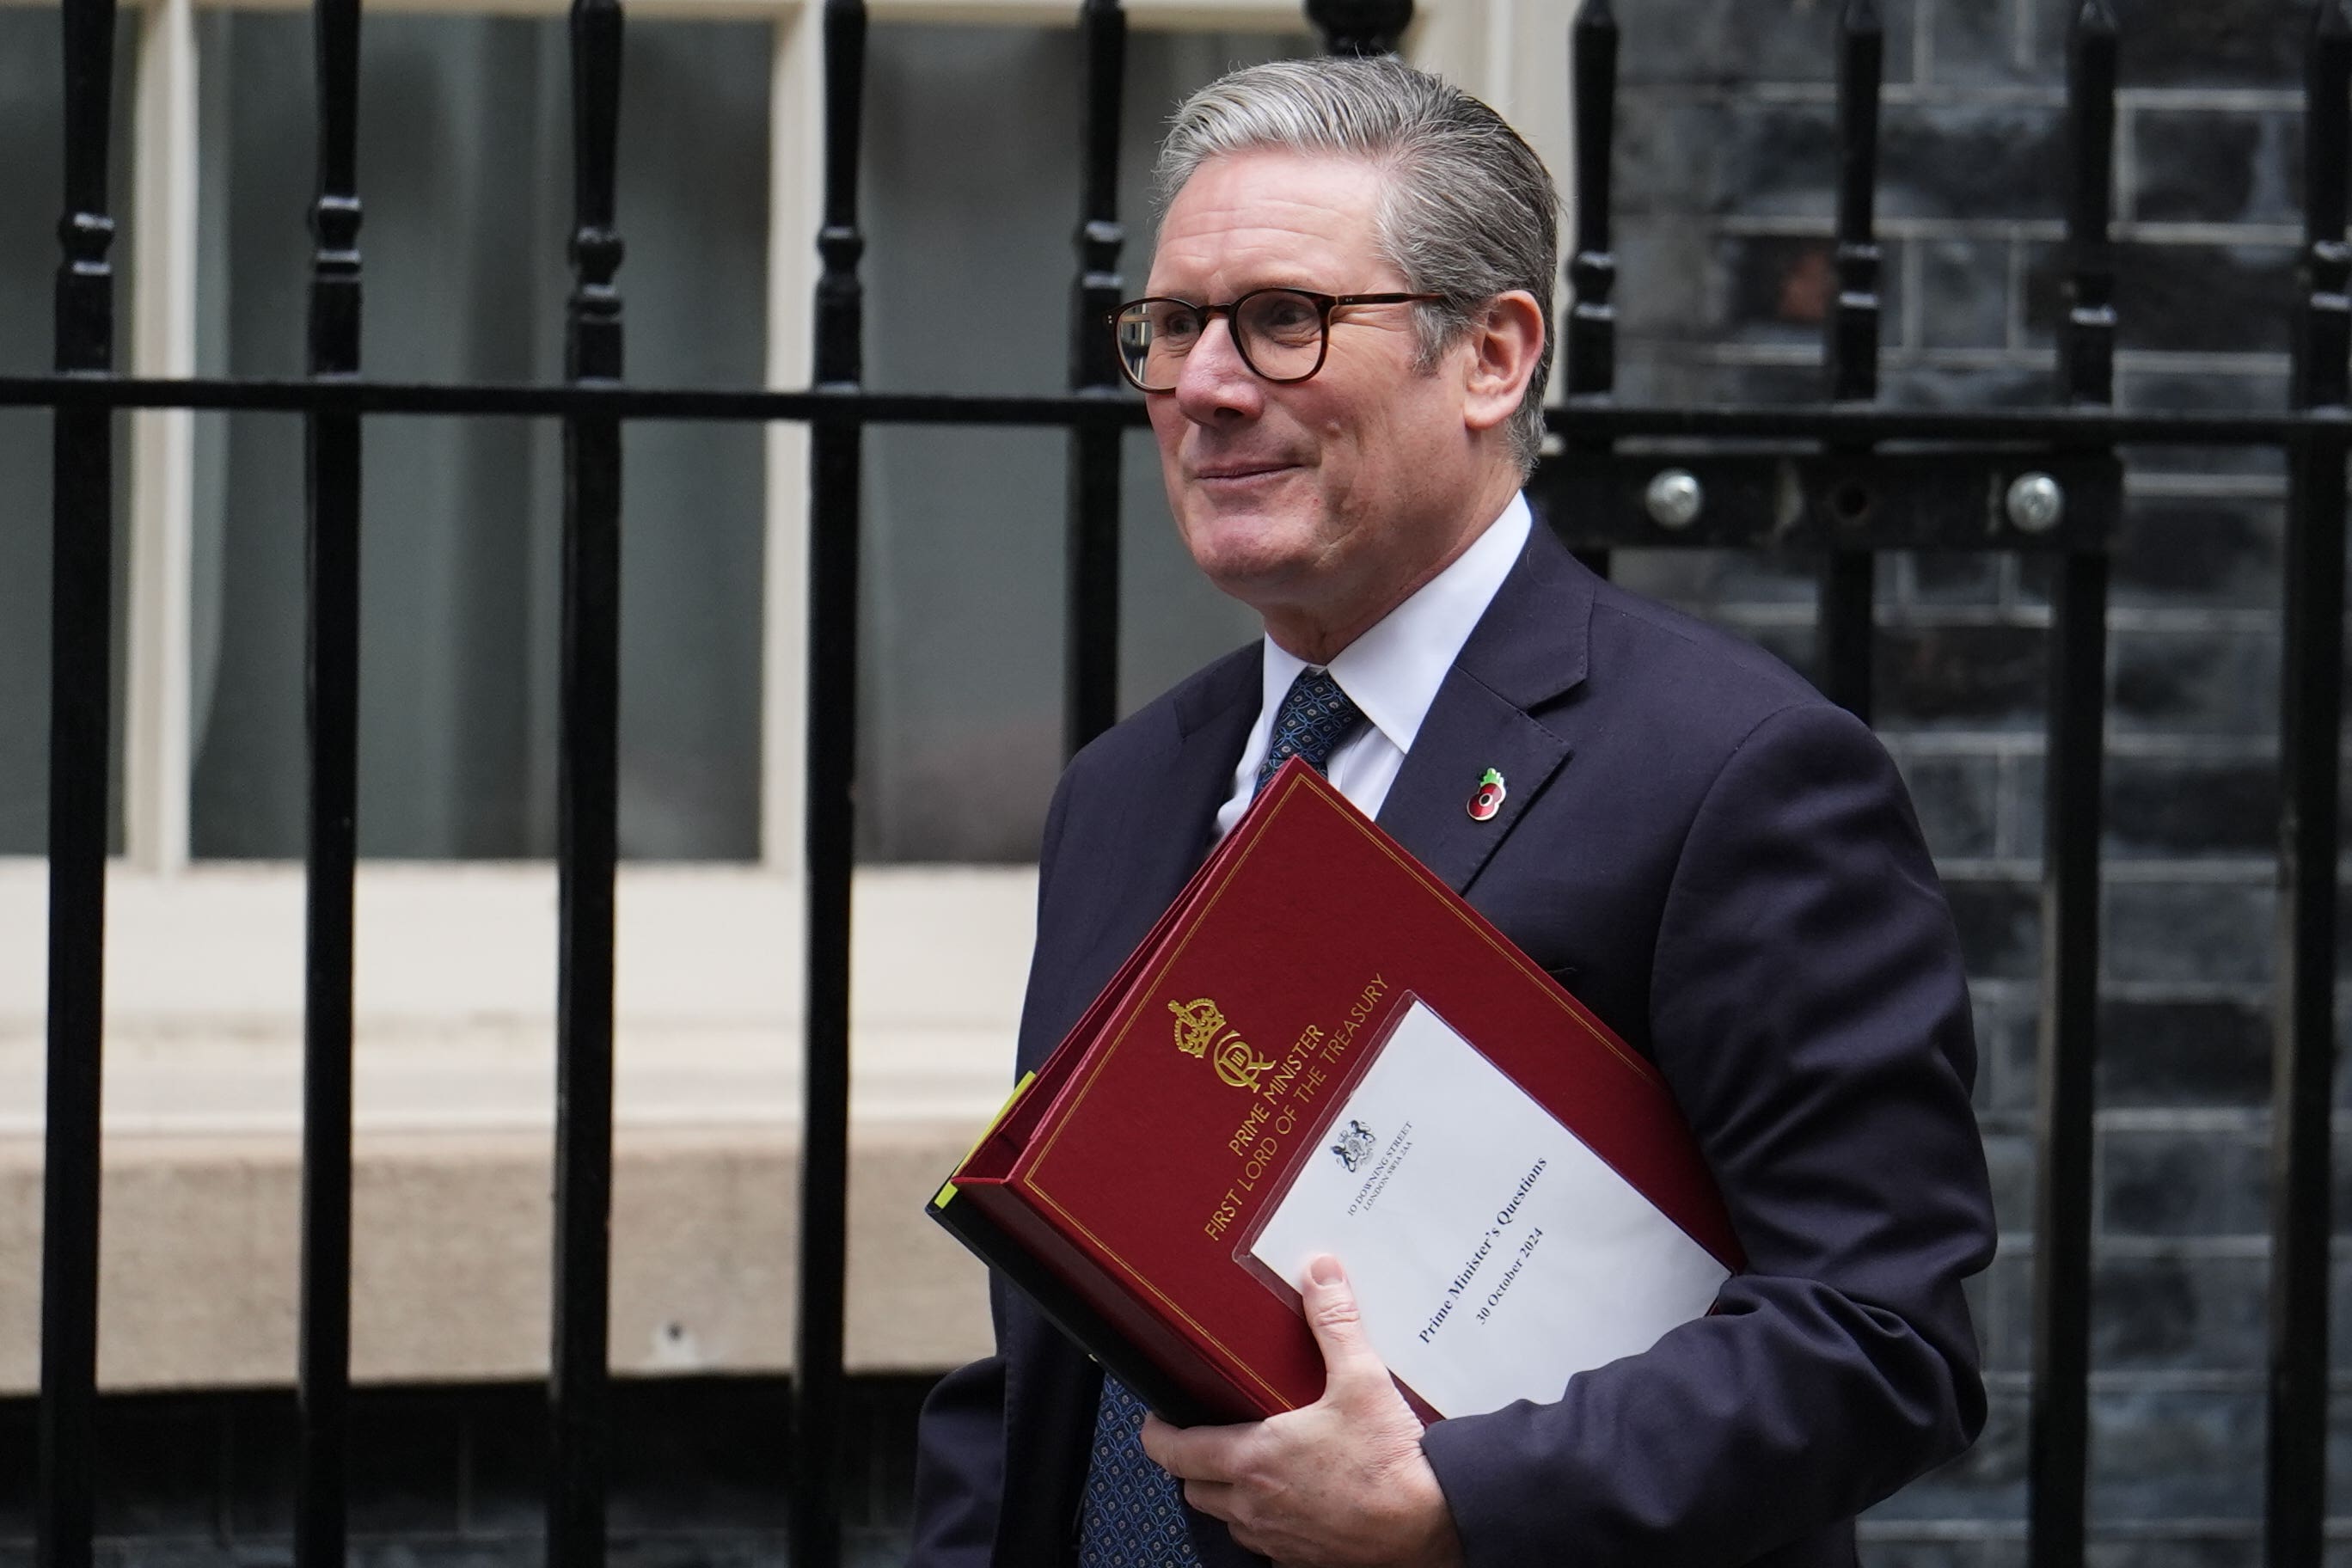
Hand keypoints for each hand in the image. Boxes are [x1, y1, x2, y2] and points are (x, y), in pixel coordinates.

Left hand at [1140, 1255, 1466, 1567]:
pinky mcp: (1304, 1561)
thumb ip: (1334, 1322)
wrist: (1434, 1521)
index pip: (1175, 1450)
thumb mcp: (1361, 1378)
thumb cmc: (1392, 1461)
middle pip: (1195, 1488)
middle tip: (1205, 1438)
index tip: (1158, 1419)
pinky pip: (1267, 1547)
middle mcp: (1255, 1505)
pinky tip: (1292, 1504)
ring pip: (1229, 1520)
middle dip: (1193, 1464)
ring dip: (1228, 1497)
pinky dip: (1268, 1526)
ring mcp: (1278, 1539)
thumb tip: (1320, 1274)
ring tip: (1249, 1468)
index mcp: (1254, 1458)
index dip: (1157, 1434)